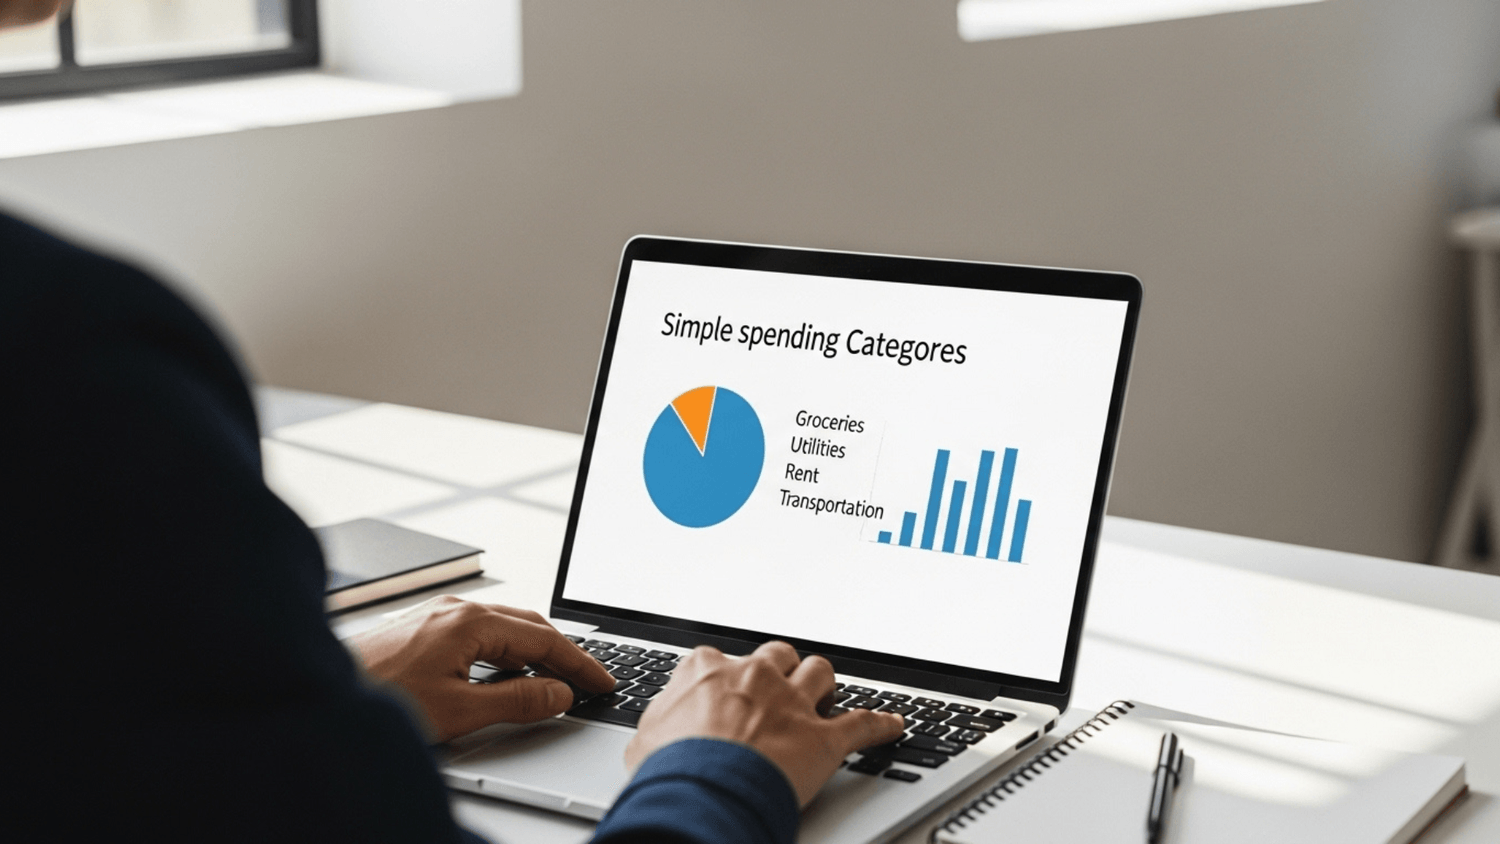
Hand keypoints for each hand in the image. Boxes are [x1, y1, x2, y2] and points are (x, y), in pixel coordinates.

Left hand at [348, 596, 614, 741]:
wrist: (317, 695)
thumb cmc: (379, 699)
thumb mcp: (459, 710)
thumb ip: (517, 701)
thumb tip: (558, 693)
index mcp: (471, 622)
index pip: (544, 640)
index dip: (579, 664)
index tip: (602, 683)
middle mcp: (456, 610)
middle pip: (528, 627)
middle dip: (562, 654)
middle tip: (587, 682)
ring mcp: (436, 616)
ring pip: (503, 628)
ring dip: (532, 653)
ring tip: (552, 682)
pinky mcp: (421, 629)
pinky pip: (479, 634)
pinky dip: (504, 653)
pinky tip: (503, 676)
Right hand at [625, 641, 904, 805]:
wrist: (701, 792)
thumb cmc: (670, 768)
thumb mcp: (646, 736)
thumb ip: (662, 719)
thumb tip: (660, 726)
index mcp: (710, 670)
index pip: (725, 659)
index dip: (731, 677)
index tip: (731, 691)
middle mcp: (755, 676)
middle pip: (779, 655)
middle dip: (782, 670)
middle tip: (780, 691)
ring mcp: (791, 704)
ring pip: (821, 673)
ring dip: (824, 685)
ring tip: (825, 697)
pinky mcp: (822, 738)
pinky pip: (864, 724)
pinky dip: (881, 725)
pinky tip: (893, 725)